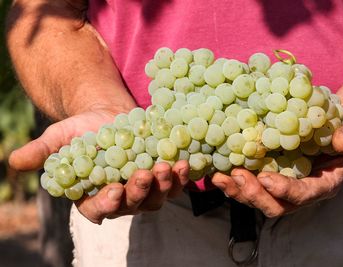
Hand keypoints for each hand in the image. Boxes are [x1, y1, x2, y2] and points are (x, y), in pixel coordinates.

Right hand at [9, 109, 189, 223]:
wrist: (112, 115)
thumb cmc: (84, 128)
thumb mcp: (62, 136)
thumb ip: (44, 150)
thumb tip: (14, 160)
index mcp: (94, 196)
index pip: (99, 211)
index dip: (106, 205)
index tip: (113, 190)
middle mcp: (122, 199)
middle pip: (133, 205)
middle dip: (139, 192)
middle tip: (144, 175)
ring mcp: (146, 190)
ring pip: (157, 197)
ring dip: (164, 185)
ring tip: (168, 167)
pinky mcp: (163, 176)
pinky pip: (174, 182)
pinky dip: (181, 175)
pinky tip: (184, 162)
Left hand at [212, 96, 342, 216]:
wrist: (339, 123)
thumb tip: (341, 142)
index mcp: (324, 183)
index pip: (304, 194)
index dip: (285, 190)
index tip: (265, 177)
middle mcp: (301, 190)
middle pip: (276, 205)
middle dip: (254, 194)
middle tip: (237, 175)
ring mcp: (284, 183)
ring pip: (259, 198)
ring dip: (238, 191)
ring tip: (219, 177)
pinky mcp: (271, 173)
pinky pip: (251, 184)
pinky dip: (234, 180)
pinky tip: (218, 170)